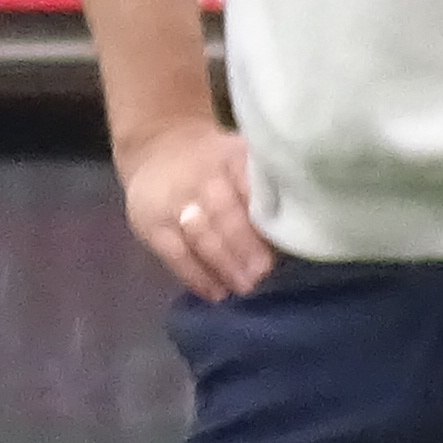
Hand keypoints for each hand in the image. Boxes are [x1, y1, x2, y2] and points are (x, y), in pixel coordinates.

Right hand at [115, 115, 272, 301]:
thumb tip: (291, 235)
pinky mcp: (151, 225)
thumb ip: (261, 190)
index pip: (247, 182)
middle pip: (222, 212)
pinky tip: (215, 293)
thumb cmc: (216, 165)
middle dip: (244, 244)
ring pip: (200, 235)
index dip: (263, 208)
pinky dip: (196, 276)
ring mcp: (173, 202)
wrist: (157, 150)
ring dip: (223, 264)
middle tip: (262, 272)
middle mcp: (200, 177)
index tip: (282, 235)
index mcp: (229, 157)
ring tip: (243, 286)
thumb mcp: (239, 160)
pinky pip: (175, 255)